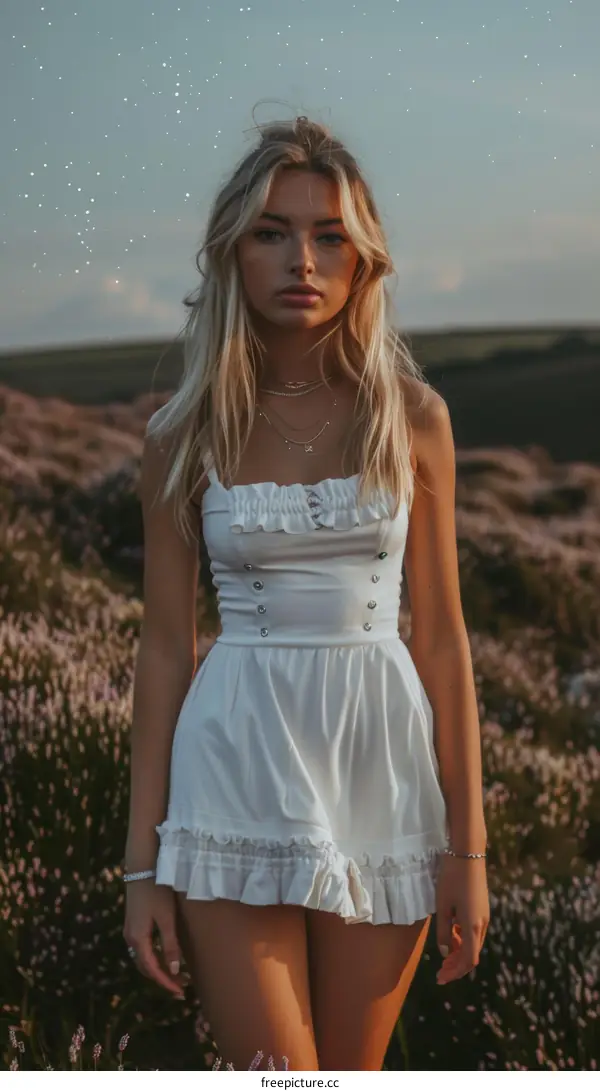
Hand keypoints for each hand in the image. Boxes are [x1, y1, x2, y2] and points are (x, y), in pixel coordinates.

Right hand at [123, 880, 185, 998]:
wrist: (141, 867)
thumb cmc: (157, 891)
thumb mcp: (166, 919)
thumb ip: (170, 945)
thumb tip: (174, 970)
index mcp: (138, 940)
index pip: (152, 970)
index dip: (166, 983)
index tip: (180, 992)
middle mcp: (130, 938)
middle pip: (145, 967)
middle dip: (163, 979)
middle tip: (181, 987)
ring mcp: (129, 930)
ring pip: (142, 958)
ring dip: (158, 969)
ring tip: (176, 975)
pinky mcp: (133, 923)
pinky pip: (142, 949)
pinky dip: (153, 958)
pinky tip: (166, 956)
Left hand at [435, 853, 489, 984]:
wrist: (468, 854)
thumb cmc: (451, 878)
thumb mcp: (442, 906)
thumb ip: (444, 932)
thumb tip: (446, 952)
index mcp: (472, 926)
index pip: (468, 960)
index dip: (455, 972)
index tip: (440, 978)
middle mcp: (482, 924)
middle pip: (472, 955)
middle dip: (456, 966)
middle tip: (440, 972)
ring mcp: (484, 916)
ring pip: (474, 943)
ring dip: (460, 952)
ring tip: (444, 955)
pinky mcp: (482, 908)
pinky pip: (474, 932)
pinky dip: (463, 939)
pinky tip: (452, 934)